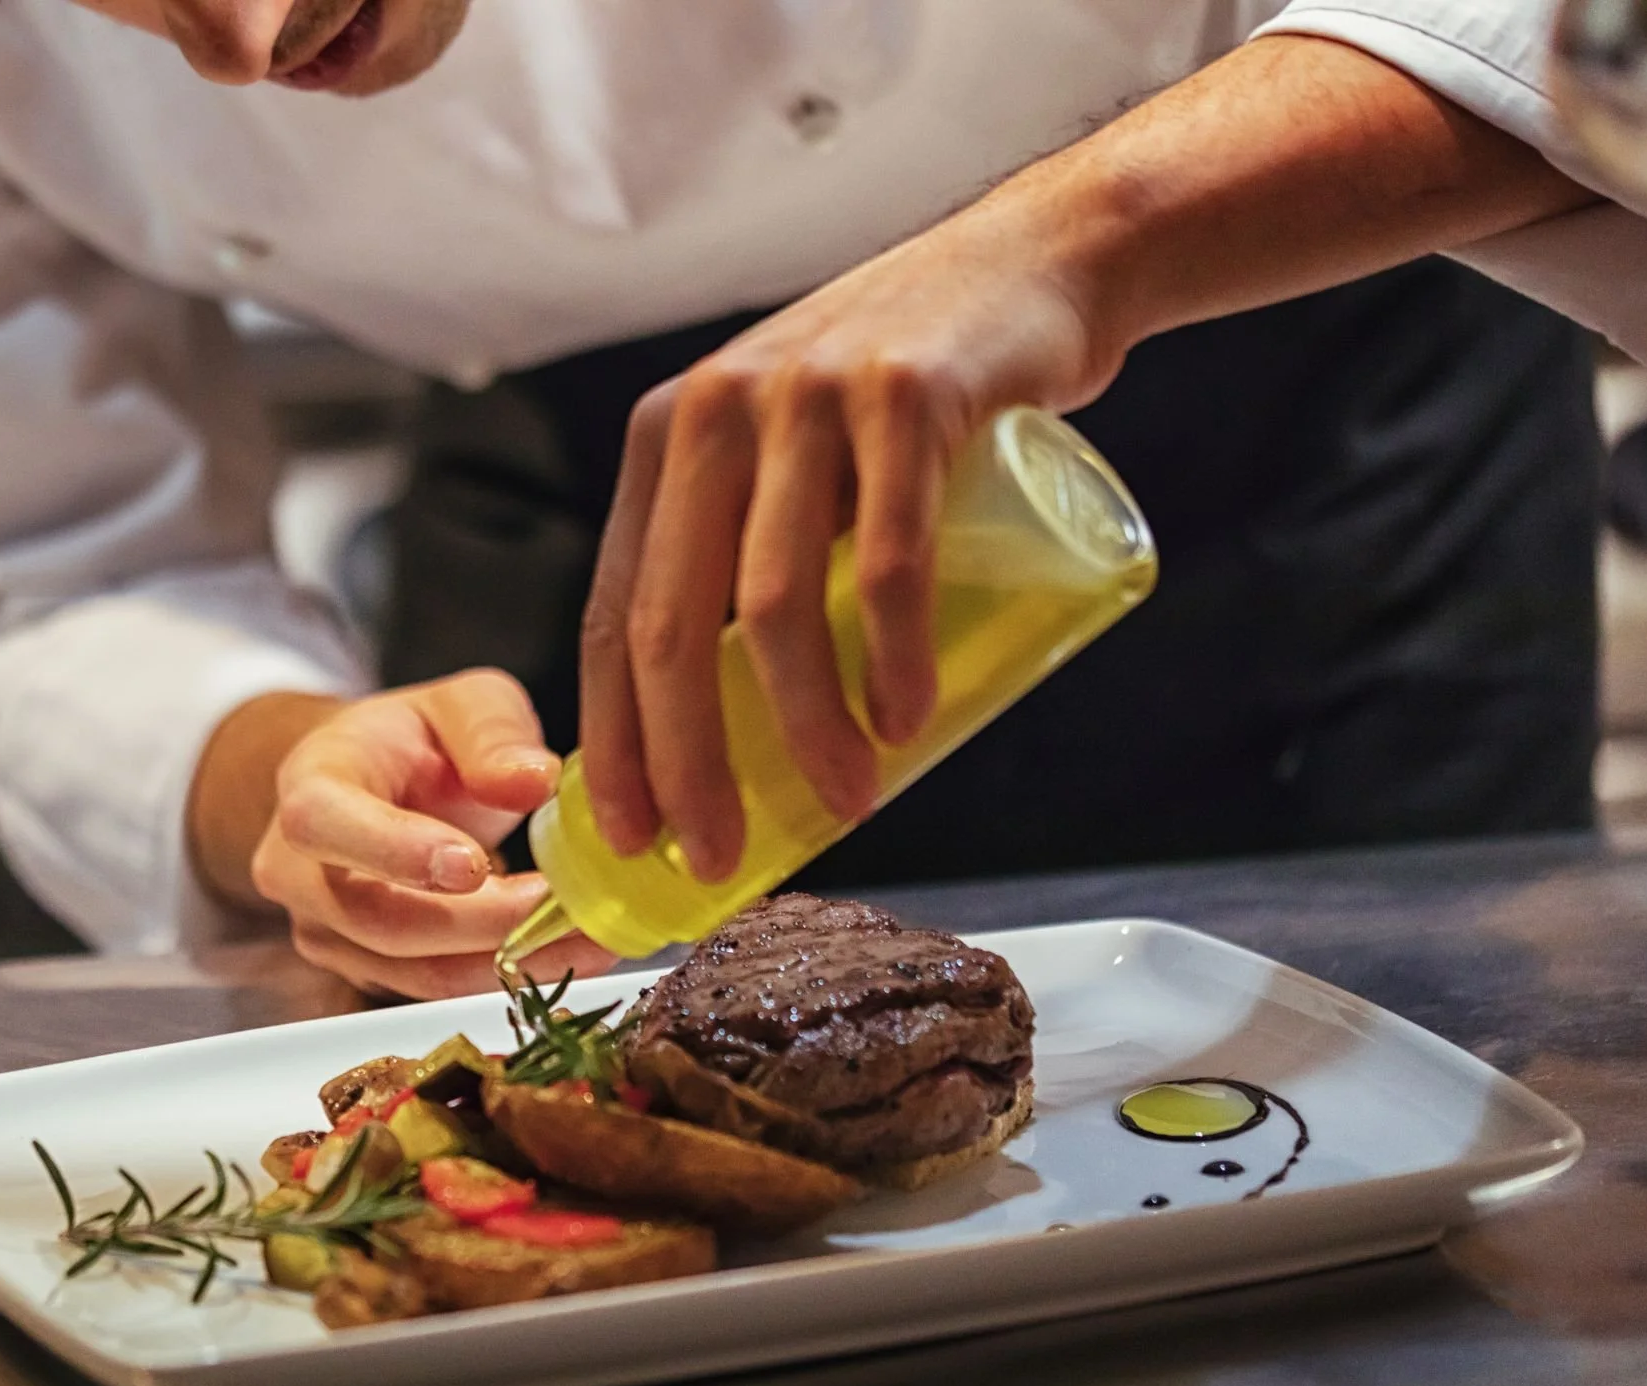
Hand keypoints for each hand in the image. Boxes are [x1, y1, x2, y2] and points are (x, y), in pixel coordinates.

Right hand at [192, 672, 612, 997]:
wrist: (368, 788)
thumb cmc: (411, 740)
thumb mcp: (460, 704)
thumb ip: (493, 733)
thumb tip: (534, 780)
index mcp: (309, 786)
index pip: (325, 824)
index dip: (394, 851)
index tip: (472, 865)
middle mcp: (300, 872)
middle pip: (380, 920)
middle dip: (483, 924)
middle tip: (569, 908)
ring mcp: (328, 932)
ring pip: (416, 971)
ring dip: (511, 961)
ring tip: (594, 935)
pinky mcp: (367, 971)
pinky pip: (439, 985)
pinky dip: (508, 973)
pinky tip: (570, 949)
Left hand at [576, 196, 1121, 881]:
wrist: (1032, 267)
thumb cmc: (906, 399)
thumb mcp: (791, 459)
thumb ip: (750, 558)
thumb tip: (730, 741)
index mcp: (668, 442)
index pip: (615, 614)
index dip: (614, 740)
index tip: (632, 839)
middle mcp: (716, 412)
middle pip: (675, 626)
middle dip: (687, 764)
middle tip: (719, 857)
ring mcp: (806, 397)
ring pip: (773, 605)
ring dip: (804, 728)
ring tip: (845, 803)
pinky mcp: (905, 395)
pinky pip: (885, 558)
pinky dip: (890, 657)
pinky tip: (902, 721)